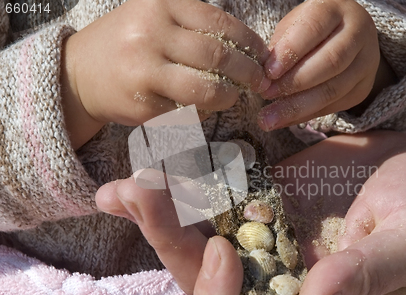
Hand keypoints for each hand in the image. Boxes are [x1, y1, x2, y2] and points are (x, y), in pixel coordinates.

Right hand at [61, 0, 269, 148]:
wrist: (81, 73)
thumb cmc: (128, 42)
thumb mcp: (155, 16)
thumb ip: (194, 23)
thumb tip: (247, 47)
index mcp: (160, 4)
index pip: (219, 23)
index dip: (249, 42)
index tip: (262, 56)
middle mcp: (150, 33)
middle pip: (217, 55)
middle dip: (247, 72)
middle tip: (258, 81)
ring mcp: (144, 70)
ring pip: (207, 88)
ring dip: (230, 95)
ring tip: (234, 95)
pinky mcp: (143, 104)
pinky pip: (188, 110)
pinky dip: (204, 111)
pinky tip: (206, 106)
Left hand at [95, 132, 405, 294]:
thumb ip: (366, 276)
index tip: (219, 249)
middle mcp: (274, 276)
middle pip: (204, 275)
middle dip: (169, 241)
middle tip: (136, 197)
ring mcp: (264, 234)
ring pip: (199, 232)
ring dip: (159, 211)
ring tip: (126, 184)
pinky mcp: (261, 196)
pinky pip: (215, 194)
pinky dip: (184, 180)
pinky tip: (156, 160)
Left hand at [257, 0, 393, 131]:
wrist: (346, 38)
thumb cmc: (310, 30)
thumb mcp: (293, 27)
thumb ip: (280, 47)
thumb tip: (263, 78)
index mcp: (336, 9)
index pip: (314, 29)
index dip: (291, 51)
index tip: (268, 72)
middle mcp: (358, 33)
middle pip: (330, 62)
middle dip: (294, 83)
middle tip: (266, 95)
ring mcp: (366, 63)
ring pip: (333, 90)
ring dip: (297, 107)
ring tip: (269, 118)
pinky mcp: (362, 89)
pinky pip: (333, 106)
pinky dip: (305, 115)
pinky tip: (283, 120)